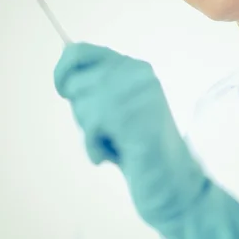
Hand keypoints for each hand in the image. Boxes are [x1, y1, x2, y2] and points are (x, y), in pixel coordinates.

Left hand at [54, 43, 238, 238]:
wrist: (175, 186)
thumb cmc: (142, 155)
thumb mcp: (117, 113)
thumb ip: (96, 89)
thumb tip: (64, 62)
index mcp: (136, 69)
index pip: (81, 52)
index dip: (64, 70)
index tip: (63, 90)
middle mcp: (137, 73)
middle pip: (76, 80)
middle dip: (82, 112)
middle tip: (108, 133)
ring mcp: (137, 92)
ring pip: (82, 103)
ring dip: (91, 133)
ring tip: (117, 146)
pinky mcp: (132, 114)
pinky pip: (91, 125)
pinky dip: (95, 147)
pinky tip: (112, 156)